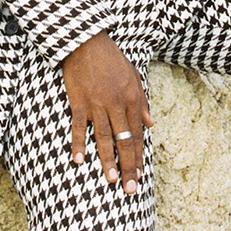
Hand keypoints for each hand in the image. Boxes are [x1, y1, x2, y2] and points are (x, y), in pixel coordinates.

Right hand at [62, 31, 152, 193]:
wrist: (88, 41)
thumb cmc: (111, 59)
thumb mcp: (134, 76)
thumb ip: (143, 102)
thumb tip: (151, 124)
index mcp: (132, 98)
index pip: (137, 134)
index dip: (138, 157)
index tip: (139, 177)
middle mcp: (117, 103)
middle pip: (124, 140)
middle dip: (128, 166)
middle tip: (130, 189)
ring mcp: (97, 103)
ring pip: (104, 137)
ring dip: (107, 160)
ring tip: (111, 180)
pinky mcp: (79, 101)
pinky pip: (79, 126)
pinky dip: (79, 143)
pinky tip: (79, 160)